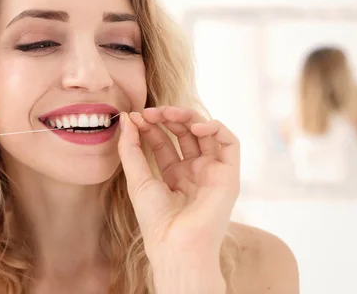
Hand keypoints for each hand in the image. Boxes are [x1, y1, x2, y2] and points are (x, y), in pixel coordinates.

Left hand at [117, 107, 239, 276]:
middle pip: (184, 133)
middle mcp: (195, 171)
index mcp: (174, 175)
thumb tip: (126, 119)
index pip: (163, 141)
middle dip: (167, 117)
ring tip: (167, 113)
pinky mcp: (229, 175)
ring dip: (187, 116)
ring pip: (206, 132)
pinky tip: (195, 126)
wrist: (176, 244)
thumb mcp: (137, 179)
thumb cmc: (155, 220)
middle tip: (149, 112)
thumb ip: (130, 149)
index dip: (150, 126)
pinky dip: (216, 128)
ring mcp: (212, 172)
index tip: (134, 117)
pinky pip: (230, 143)